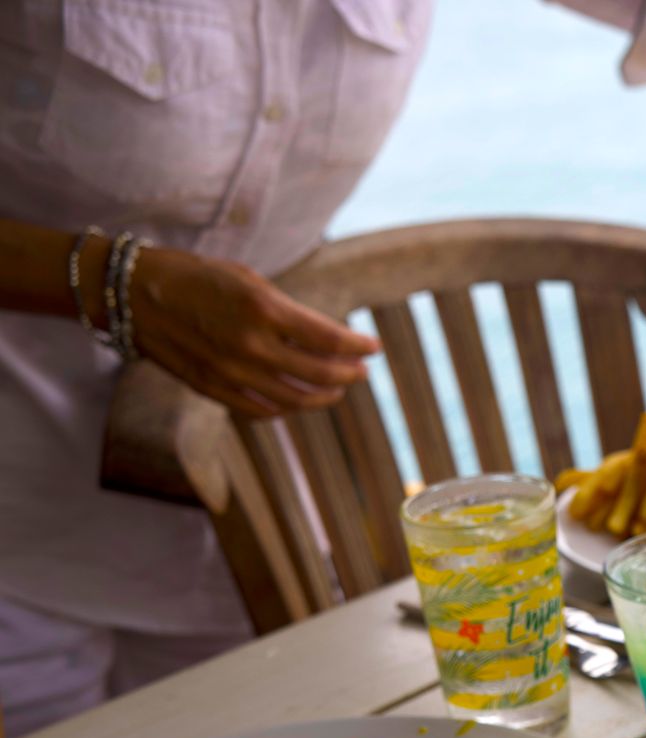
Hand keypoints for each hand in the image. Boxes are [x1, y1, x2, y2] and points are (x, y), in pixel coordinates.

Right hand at [126, 248, 378, 417]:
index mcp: (264, 309)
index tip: (373, 347)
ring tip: (337, 389)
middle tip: (361, 369)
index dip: (359, 346)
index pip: (331, 339)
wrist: (130, 294)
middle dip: (349, 373)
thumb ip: (287, 311)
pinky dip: (287, 407)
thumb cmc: (193, 277)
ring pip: (296, 399)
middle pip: (321, 373)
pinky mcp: (213, 389)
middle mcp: (252, 346)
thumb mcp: (248, 279)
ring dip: (324, 396)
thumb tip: (325, 336)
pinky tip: (298, 399)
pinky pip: (263, 410)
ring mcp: (232, 373)